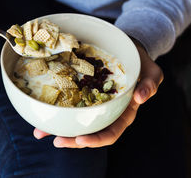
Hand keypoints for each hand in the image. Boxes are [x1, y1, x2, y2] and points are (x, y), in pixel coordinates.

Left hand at [33, 41, 163, 147]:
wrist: (129, 49)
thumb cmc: (142, 63)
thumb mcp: (152, 72)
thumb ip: (150, 84)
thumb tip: (141, 98)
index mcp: (123, 113)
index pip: (110, 132)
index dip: (96, 140)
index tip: (80, 141)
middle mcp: (106, 112)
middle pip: (89, 132)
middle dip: (72, 140)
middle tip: (56, 141)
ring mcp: (93, 103)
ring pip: (76, 121)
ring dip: (58, 129)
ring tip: (39, 133)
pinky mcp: (83, 92)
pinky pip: (70, 102)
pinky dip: (57, 108)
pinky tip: (41, 111)